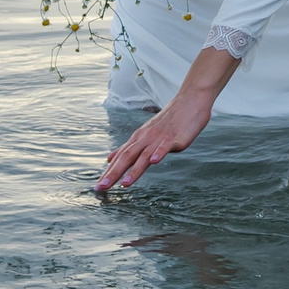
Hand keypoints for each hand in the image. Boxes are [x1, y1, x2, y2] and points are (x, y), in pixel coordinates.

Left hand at [94, 45, 239, 191]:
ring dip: (134, 170)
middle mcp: (146, 139)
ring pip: (144, 155)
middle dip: (114, 173)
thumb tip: (110, 158)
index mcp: (138, 139)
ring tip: (125, 183)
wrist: (189, 101)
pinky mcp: (174, 138)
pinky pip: (165, 146)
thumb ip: (129, 148)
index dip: (109, 172)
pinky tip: (155, 161)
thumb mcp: (146, 133)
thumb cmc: (169, 120)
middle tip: (102, 187)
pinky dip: (159, 153)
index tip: (98, 186)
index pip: (120, 157)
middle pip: (127, 157)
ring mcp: (160, 138)